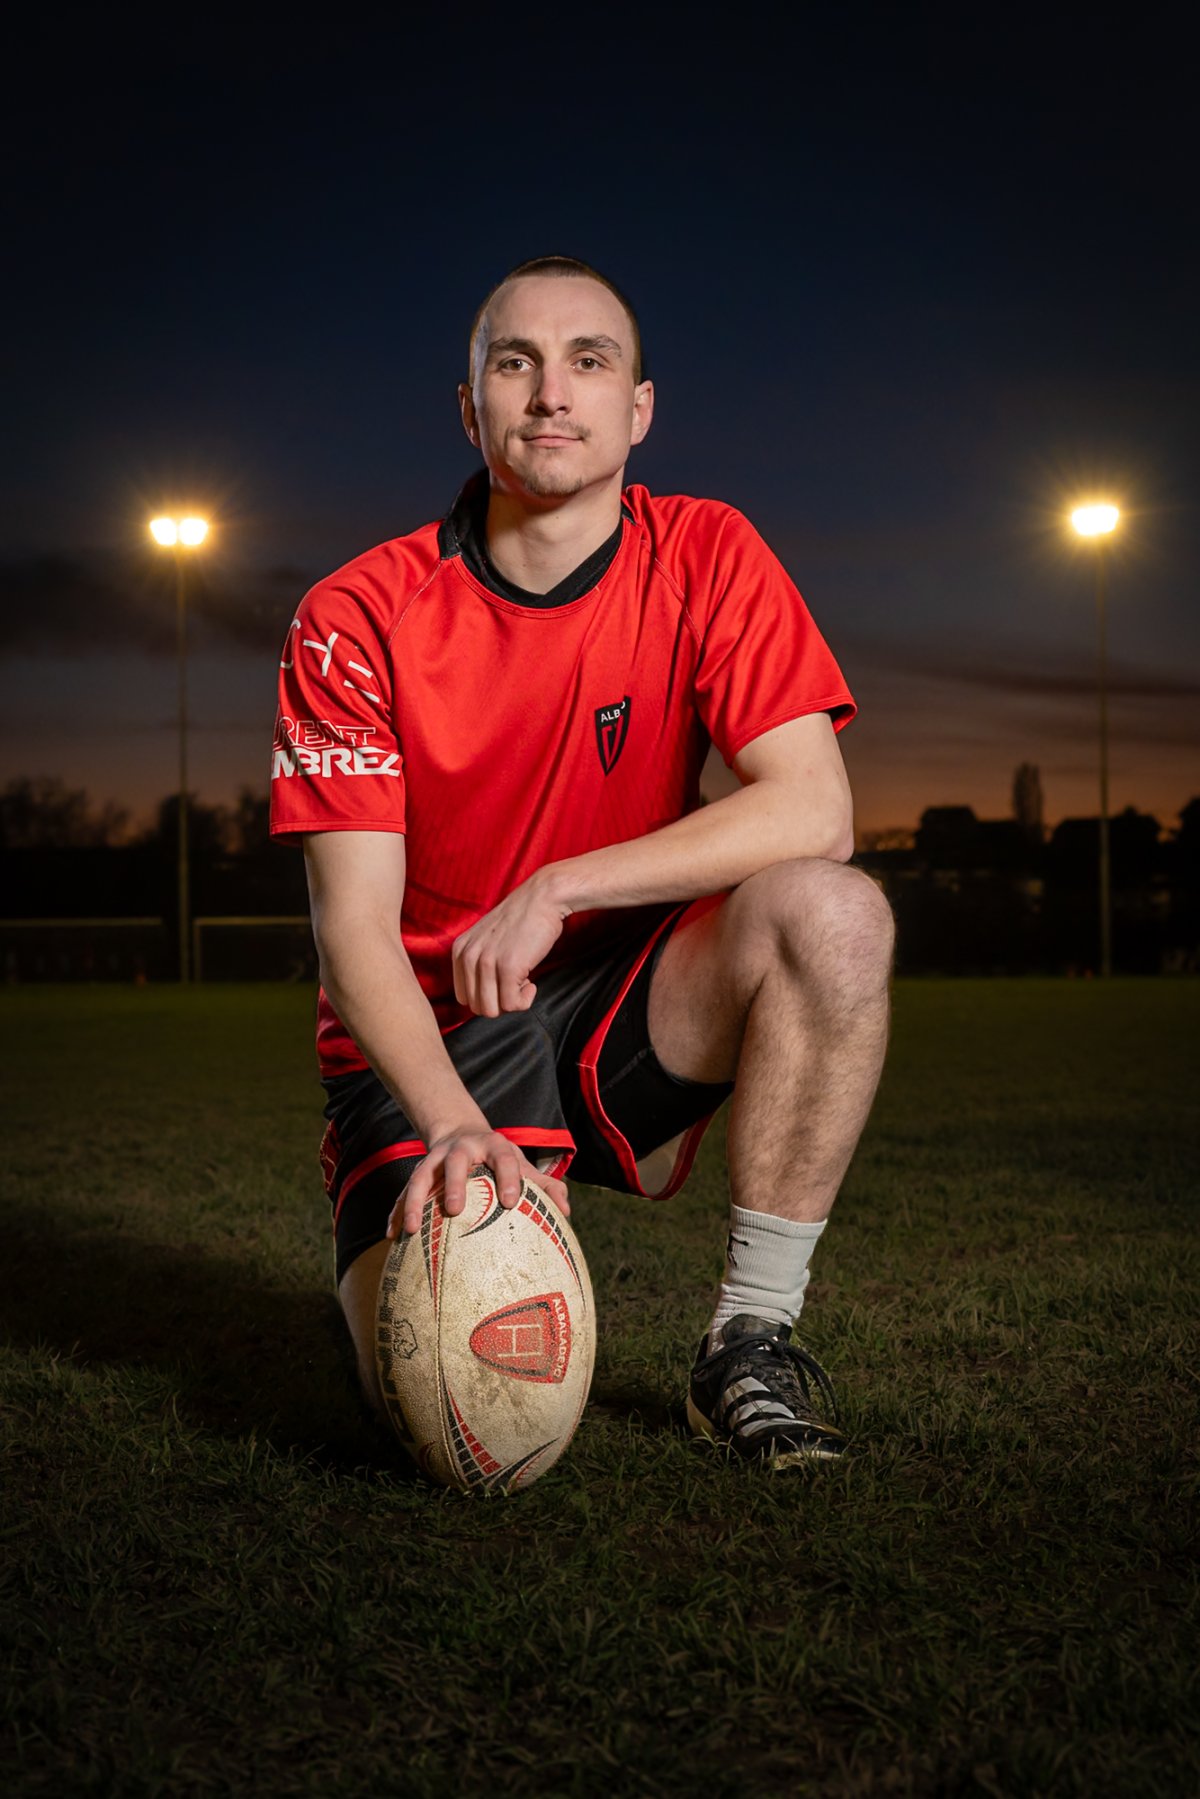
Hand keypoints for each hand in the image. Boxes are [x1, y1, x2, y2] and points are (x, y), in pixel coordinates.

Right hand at [386, 1127, 570, 1238]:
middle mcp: (461, 1149)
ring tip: (411, 1230)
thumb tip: (566, 1212)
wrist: (460, 1133)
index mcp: (493, 1146)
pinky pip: (404, 1192)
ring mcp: (436, 1159)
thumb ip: (545, 1186)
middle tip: (455, 1210)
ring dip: (414, 1201)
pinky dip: (397, 1212)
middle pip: (456, 1162)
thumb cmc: (498, 1159)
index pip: (504, 1158)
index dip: (508, 1177)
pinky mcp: (419, 1171)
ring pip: (421, 1176)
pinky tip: (391, 1236)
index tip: (511, 1202)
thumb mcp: (521, 1165)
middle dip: (455, 1184)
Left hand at [452, 873, 569, 1016]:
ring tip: (523, 983)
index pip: (463, 997)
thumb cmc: (521, 920)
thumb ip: (477, 964)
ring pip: (491, 1010)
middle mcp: (468, 956)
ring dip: (512, 1003)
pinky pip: (511, 1004)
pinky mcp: (508, 967)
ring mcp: (487, 962)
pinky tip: (532, 984)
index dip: (486, 996)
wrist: (542, 899)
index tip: (503, 984)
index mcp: (459, 950)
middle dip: (499, 1002)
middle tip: (515, 984)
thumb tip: (483, 1000)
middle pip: (476, 1007)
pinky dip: (525, 1000)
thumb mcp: (486, 940)